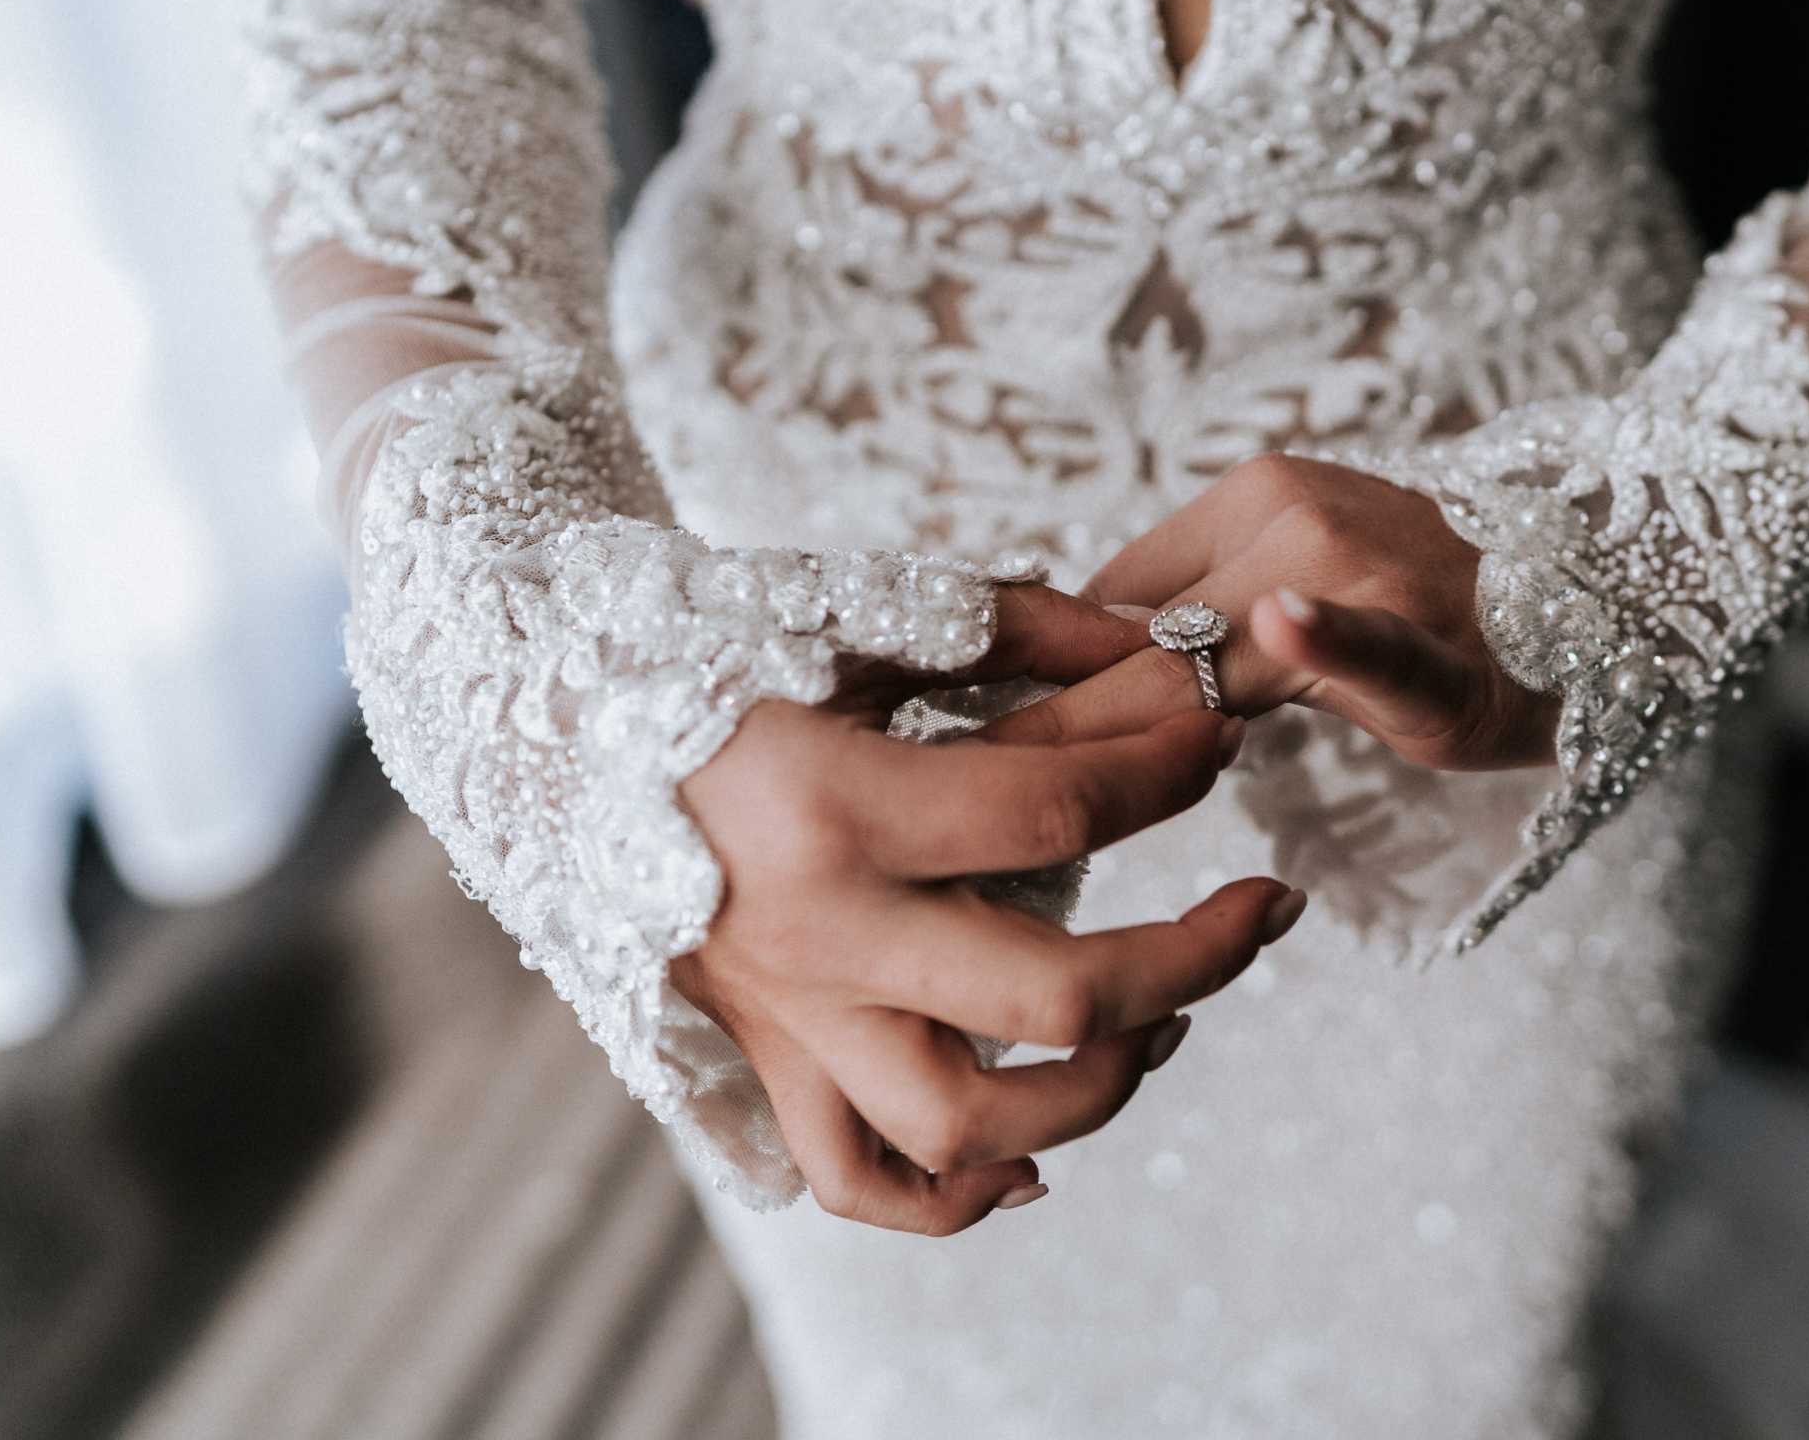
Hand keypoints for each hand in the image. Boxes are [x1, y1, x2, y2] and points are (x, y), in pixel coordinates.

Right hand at [674, 583, 1304, 1235]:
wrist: (542, 718)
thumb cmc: (708, 649)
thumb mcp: (858, 614)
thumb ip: (1019, 628)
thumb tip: (1161, 651)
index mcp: (838, 807)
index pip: (1061, 811)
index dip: (1172, 770)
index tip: (1219, 734)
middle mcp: (816, 937)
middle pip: (1059, 998)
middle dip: (1199, 956)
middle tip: (1267, 906)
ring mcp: (787, 1018)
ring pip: (974, 1124)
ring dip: (1101, 1089)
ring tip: (1169, 1022)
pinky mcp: (761, 1060)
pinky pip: (864, 1181)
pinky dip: (961, 1195)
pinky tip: (1037, 1156)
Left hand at [987, 456, 1557, 770]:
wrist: (1595, 591)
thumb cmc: (1425, 605)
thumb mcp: (1291, 579)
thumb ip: (1193, 617)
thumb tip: (1067, 670)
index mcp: (1246, 497)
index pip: (1106, 605)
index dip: (1037, 691)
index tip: (955, 758)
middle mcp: (1289, 515)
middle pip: (1132, 647)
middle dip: (1044, 737)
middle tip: (951, 810)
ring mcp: (1361, 568)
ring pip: (1204, 667)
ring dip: (1118, 747)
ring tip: (1027, 814)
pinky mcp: (1429, 639)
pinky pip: (1371, 638)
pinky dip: (1328, 631)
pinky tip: (1285, 621)